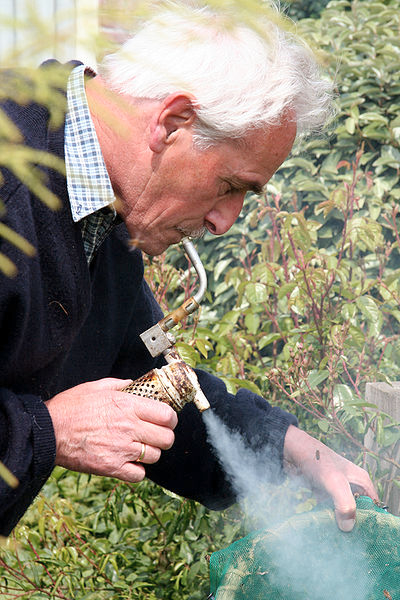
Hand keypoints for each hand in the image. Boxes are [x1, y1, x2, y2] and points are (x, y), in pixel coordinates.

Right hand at [45, 378, 177, 482]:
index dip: (171, 419)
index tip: (167, 421)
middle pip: (167, 438)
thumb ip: (118, 385)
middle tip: (156, 436)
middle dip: (165, 437)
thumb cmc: (70, 407)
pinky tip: (129, 463)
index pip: (167, 415)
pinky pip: (138, 475)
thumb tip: (132, 384)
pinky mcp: (112, 467)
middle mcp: (129, 428)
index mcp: (128, 406)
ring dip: (150, 453)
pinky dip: (137, 471)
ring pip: (155, 456)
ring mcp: (122, 449)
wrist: (49, 431)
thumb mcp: (96, 387)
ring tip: (139, 448)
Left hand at [283, 425, 377, 531]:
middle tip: (348, 541)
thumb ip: (345, 505)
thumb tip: (347, 528)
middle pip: (357, 510)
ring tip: (335, 538)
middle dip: (352, 524)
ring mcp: (336, 489)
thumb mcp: (336, 483)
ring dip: (337, 522)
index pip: (374, 505)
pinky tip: (321, 527)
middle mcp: (351, 485)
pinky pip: (327, 508)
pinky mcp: (322, 491)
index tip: (364, 537)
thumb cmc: (318, 462)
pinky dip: (325, 516)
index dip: (371, 520)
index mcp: (361, 481)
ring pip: (341, 511)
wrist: (292, 452)